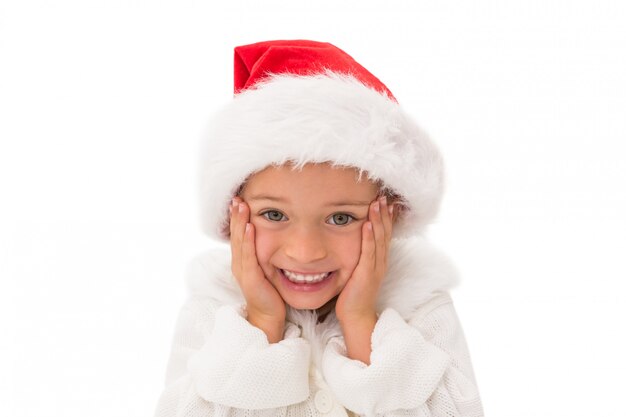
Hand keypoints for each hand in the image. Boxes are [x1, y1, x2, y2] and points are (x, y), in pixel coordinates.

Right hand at [230, 197, 285, 342]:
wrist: (268, 317)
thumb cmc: (271, 293)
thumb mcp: (266, 269)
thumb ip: (266, 254)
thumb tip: (276, 235)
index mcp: (242, 260)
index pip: (238, 234)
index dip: (237, 217)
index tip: (239, 199)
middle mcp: (239, 264)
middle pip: (235, 234)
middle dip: (235, 215)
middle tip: (236, 196)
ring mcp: (243, 271)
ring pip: (239, 242)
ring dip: (239, 222)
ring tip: (240, 205)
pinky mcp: (251, 279)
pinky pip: (248, 256)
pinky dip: (248, 240)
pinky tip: (249, 226)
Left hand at [335, 196, 392, 362]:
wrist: (355, 315)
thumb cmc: (353, 294)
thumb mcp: (357, 270)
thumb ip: (358, 257)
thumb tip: (352, 243)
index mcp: (379, 260)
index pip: (385, 234)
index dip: (386, 217)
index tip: (385, 201)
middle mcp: (380, 262)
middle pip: (385, 233)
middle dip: (384, 213)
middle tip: (383, 196)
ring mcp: (375, 267)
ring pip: (380, 239)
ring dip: (379, 220)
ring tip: (378, 204)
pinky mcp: (367, 273)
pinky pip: (369, 252)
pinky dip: (369, 237)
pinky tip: (368, 224)